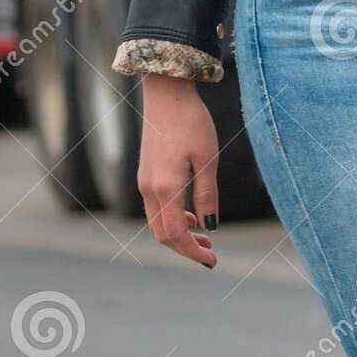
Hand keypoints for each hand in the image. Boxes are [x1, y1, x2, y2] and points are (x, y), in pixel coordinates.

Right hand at [137, 74, 219, 267]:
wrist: (167, 95)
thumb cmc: (191, 123)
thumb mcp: (208, 160)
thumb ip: (207, 196)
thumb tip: (210, 227)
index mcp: (166, 188)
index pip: (175, 235)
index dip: (192, 252)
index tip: (212, 261)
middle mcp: (149, 189)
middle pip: (162, 234)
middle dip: (186, 248)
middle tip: (211, 253)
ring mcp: (144, 182)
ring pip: (157, 223)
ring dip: (179, 234)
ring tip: (204, 236)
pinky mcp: (145, 174)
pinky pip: (155, 208)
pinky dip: (172, 219)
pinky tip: (191, 215)